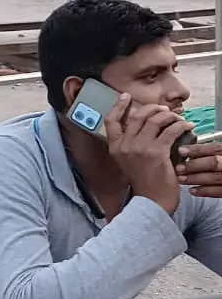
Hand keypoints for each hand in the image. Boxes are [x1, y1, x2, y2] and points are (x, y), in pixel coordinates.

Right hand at [105, 94, 193, 214]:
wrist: (151, 202)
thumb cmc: (143, 183)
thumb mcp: (127, 162)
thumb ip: (128, 145)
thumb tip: (143, 127)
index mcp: (114, 147)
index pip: (111, 121)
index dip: (118, 106)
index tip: (125, 97)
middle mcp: (124, 145)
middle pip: (136, 116)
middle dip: (152, 109)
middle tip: (163, 109)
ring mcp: (140, 147)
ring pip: (154, 120)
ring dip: (169, 116)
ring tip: (177, 118)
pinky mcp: (157, 152)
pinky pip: (170, 131)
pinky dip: (180, 126)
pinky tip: (187, 127)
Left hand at [177, 141, 221, 197]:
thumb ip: (213, 152)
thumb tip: (193, 151)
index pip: (216, 148)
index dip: (198, 149)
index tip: (181, 150)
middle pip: (213, 164)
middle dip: (194, 165)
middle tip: (179, 167)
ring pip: (215, 178)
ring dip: (195, 178)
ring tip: (181, 179)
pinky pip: (219, 192)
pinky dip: (205, 191)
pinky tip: (193, 190)